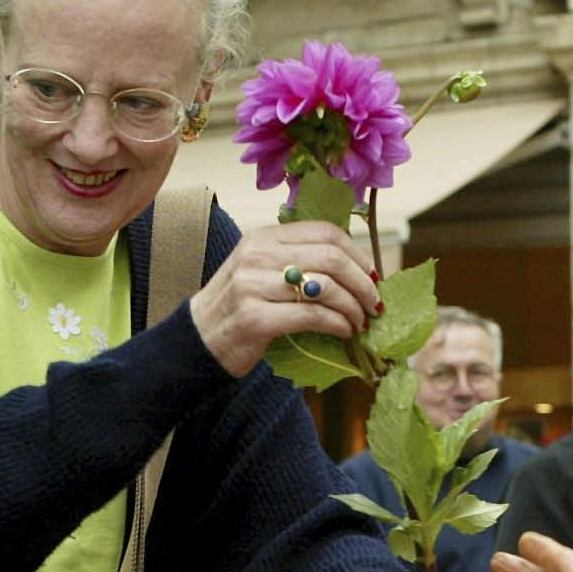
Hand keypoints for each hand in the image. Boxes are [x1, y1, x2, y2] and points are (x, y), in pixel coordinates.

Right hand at [188, 222, 379, 376]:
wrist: (199, 339)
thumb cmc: (239, 307)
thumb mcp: (262, 271)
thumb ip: (297, 260)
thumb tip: (355, 266)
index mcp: (264, 238)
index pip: (325, 232)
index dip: (358, 253)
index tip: (373, 275)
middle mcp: (258, 255)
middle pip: (332, 258)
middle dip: (363, 282)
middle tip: (374, 304)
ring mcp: (253, 285)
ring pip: (326, 287)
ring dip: (353, 308)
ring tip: (360, 322)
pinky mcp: (255, 319)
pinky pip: (313, 316)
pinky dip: (338, 324)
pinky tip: (344, 332)